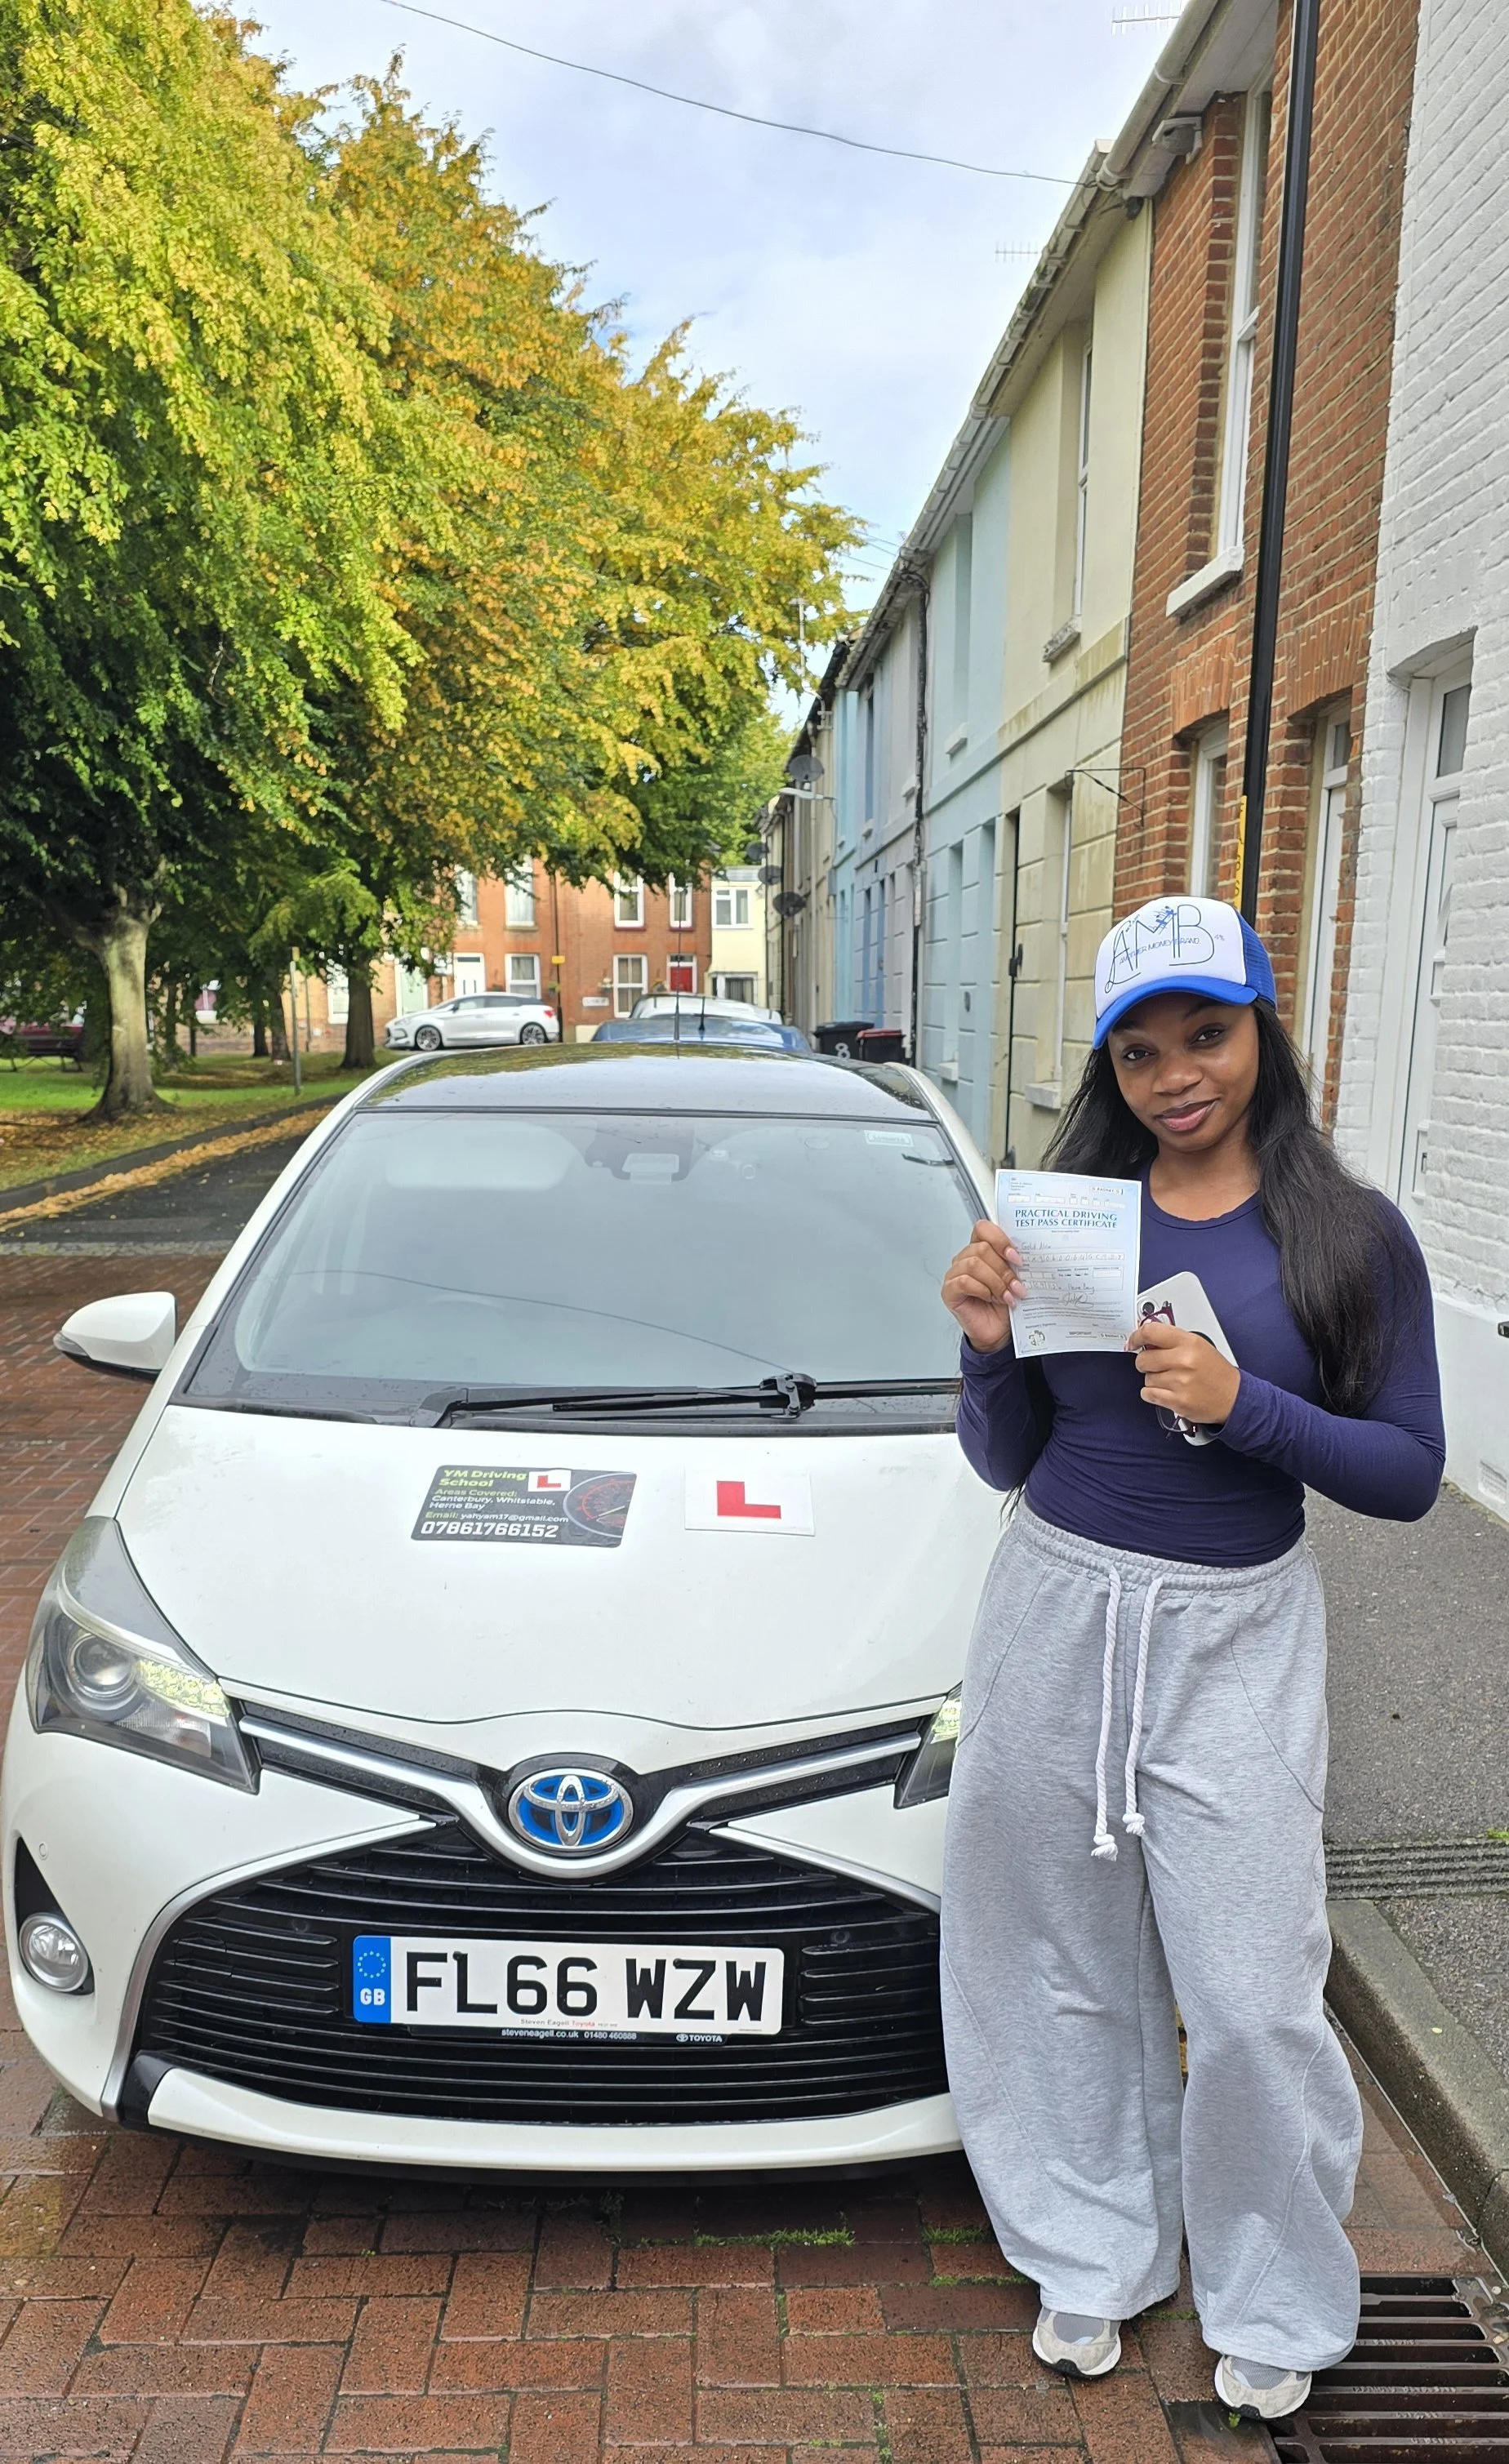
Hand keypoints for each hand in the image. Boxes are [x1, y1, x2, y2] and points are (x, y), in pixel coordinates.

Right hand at [942, 1221, 1026, 1355]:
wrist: (997, 1330)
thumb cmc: (1003, 1304)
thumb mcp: (1013, 1278)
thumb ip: (1014, 1263)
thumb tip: (1024, 1255)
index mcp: (980, 1249)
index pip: (983, 1228)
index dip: (1000, 1239)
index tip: (1016, 1257)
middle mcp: (965, 1259)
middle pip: (982, 1249)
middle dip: (1004, 1269)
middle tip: (1016, 1285)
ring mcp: (954, 1274)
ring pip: (974, 1264)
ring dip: (996, 1281)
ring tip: (1007, 1295)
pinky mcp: (949, 1291)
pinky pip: (964, 1282)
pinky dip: (982, 1290)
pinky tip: (990, 1298)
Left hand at [1127, 1317, 1240, 1426]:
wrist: (1233, 1398)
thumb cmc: (1216, 1372)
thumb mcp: (1199, 1346)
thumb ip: (1173, 1340)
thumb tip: (1146, 1338)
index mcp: (1189, 1343)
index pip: (1151, 1333)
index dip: (1136, 1337)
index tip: (1132, 1342)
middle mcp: (1184, 1360)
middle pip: (1143, 1359)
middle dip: (1145, 1363)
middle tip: (1155, 1365)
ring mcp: (1180, 1382)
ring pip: (1146, 1378)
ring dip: (1153, 1380)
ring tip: (1171, 1380)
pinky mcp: (1177, 1401)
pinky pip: (1148, 1394)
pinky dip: (1153, 1394)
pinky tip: (1166, 1391)